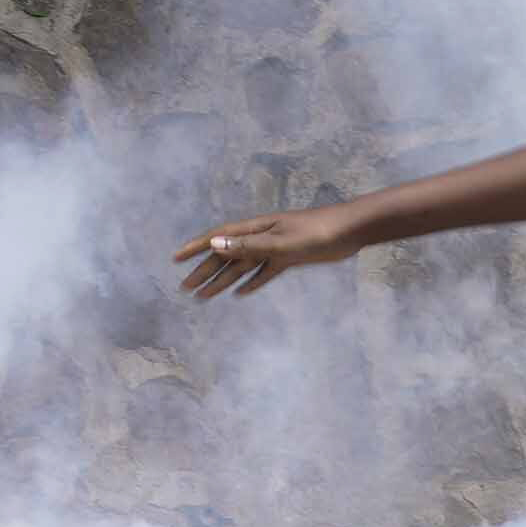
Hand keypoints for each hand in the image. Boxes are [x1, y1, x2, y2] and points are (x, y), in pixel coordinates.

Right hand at [173, 205, 368, 298]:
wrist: (350, 230)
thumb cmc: (317, 232)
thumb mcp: (281, 241)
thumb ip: (249, 246)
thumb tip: (214, 245)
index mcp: (255, 229)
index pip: (218, 237)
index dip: (196, 248)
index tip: (175, 259)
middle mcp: (261, 237)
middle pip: (226, 256)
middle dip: (204, 272)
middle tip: (185, 289)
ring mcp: (274, 248)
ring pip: (242, 267)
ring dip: (223, 281)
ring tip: (204, 297)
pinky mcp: (289, 259)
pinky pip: (263, 273)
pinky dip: (250, 283)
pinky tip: (240, 294)